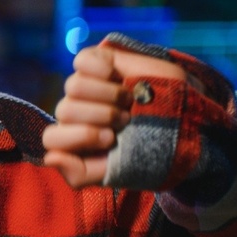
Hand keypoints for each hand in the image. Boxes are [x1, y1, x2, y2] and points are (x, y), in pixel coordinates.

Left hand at [42, 45, 187, 187]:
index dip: (79, 137)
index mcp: (75, 139)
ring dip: (108, 95)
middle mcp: (76, 112)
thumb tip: (49, 159)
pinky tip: (118, 77)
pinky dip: (102, 70)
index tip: (110, 139)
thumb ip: (79, 174)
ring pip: (73, 86)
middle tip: (125, 120)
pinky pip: (82, 61)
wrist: (187, 122)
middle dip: (101, 116)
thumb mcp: (117, 171)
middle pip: (65, 110)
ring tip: (128, 101)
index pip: (52, 139)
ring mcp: (86, 87)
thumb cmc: (150, 147)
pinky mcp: (98, 63)